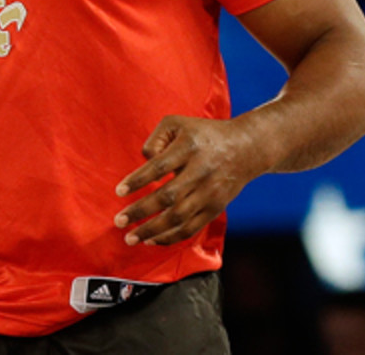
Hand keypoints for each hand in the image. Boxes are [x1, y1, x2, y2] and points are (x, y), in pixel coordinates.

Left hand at [113, 115, 266, 245]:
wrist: (246, 148)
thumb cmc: (203, 134)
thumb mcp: (177, 124)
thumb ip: (155, 140)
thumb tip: (144, 162)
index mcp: (189, 147)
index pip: (159, 167)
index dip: (137, 180)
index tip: (118, 191)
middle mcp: (201, 171)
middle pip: (168, 197)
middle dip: (140, 211)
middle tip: (118, 221)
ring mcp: (210, 192)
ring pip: (179, 218)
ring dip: (152, 230)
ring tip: (130, 238)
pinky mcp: (216, 208)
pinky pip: (192, 228)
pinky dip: (171, 237)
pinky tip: (152, 240)